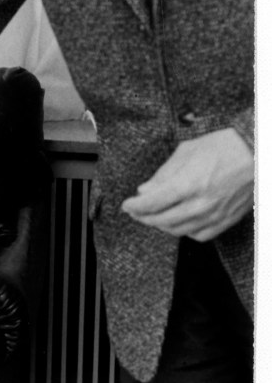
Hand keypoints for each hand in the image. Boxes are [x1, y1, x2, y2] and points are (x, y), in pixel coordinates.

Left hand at [121, 128, 253, 241]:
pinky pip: (199, 235)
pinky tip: (178, 222)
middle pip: (162, 220)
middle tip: (135, 212)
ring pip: (178, 230)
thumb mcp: (186, 151)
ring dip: (161, 225)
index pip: (151, 204)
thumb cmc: (223, 146)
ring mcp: (214, 215)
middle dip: (143, 217)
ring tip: (152, 216)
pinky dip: (184, 231)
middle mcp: (200, 204)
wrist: (257, 154)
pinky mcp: (226, 221)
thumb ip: (163, 174)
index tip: (126, 205)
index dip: (134, 207)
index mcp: (188, 184)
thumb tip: (144, 190)